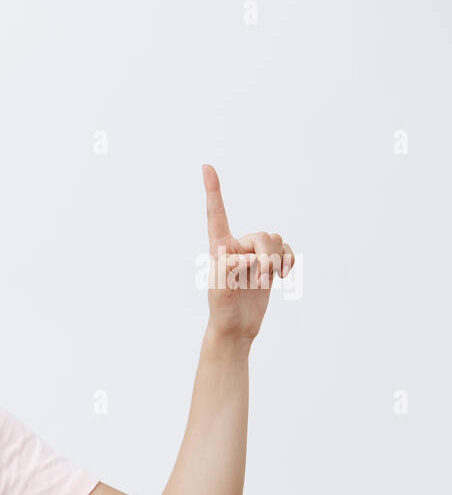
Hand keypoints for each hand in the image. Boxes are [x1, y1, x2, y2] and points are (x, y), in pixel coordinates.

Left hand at [202, 163, 294, 342]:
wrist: (236, 327)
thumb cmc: (222, 309)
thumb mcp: (219, 288)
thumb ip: (228, 267)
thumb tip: (245, 254)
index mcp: (220, 247)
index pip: (217, 215)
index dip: (213, 191)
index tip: (206, 166)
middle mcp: (238, 246)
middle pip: (262, 235)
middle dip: (268, 255)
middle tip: (262, 277)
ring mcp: (255, 255)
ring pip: (276, 240)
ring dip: (276, 260)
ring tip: (267, 281)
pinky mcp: (270, 264)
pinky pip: (286, 251)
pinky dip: (288, 261)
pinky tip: (283, 276)